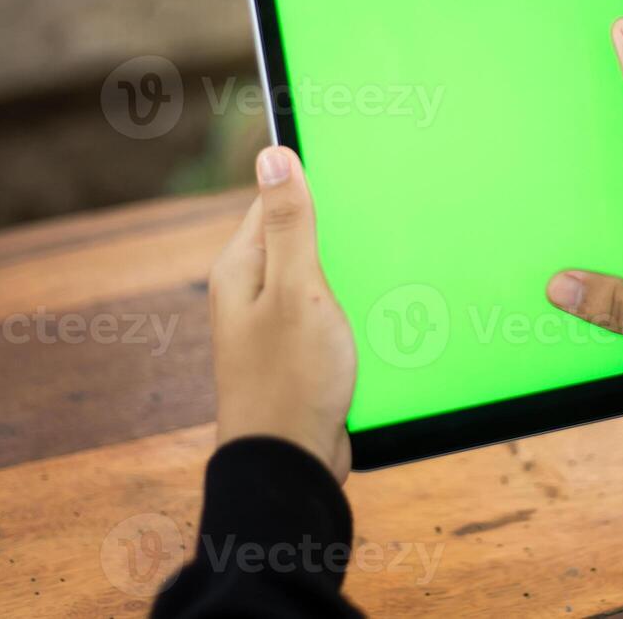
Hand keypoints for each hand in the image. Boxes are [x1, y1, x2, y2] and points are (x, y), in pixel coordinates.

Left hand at [210, 146, 355, 479]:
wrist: (290, 467)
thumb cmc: (289, 381)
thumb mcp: (297, 290)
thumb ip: (290, 223)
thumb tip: (272, 155)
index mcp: (241, 267)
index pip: (278, 201)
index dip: (316, 188)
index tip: (359, 181)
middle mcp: (250, 291)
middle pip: (302, 238)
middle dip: (341, 235)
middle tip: (381, 233)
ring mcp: (273, 324)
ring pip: (321, 278)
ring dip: (351, 278)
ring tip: (380, 283)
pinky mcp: (297, 352)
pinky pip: (329, 314)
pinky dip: (353, 311)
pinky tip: (378, 319)